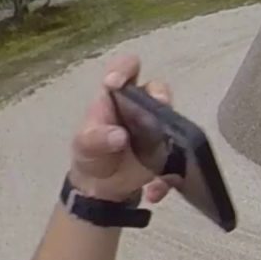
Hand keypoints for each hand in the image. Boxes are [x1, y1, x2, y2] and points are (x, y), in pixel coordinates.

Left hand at [68, 55, 179, 202]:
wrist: (102, 189)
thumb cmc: (91, 156)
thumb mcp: (84, 147)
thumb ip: (96, 139)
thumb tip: (119, 136)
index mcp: (117, 97)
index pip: (124, 68)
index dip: (125, 68)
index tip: (119, 83)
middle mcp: (142, 106)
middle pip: (157, 89)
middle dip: (160, 95)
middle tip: (160, 105)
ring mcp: (158, 127)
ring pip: (174, 120)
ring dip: (173, 133)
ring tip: (164, 154)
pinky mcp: (169, 150)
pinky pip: (176, 157)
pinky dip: (167, 177)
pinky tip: (154, 191)